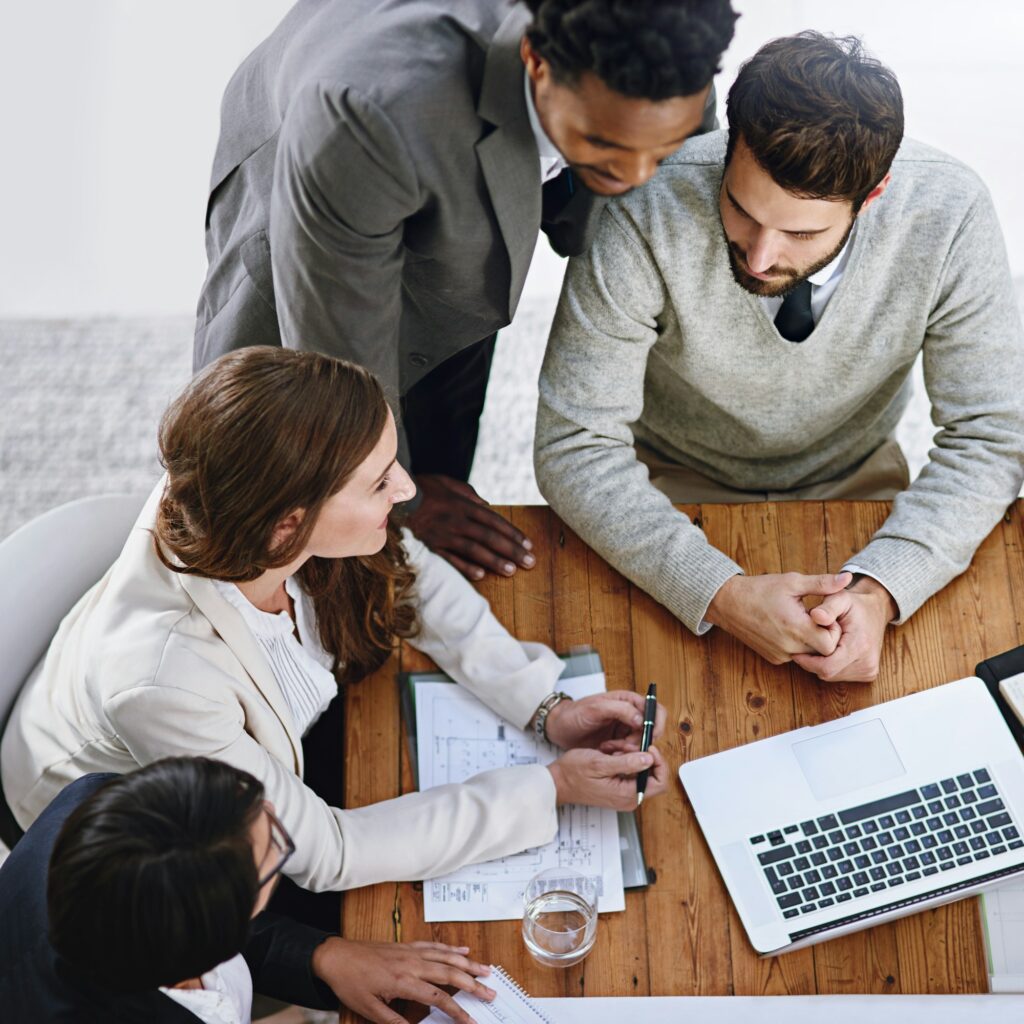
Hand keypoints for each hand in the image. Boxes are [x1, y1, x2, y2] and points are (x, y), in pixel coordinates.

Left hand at [311, 936, 494, 1023]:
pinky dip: (451, 948)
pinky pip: (434, 945)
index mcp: (404, 982)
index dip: (458, 1011)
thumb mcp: (369, 1010)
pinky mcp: (406, 946)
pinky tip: (464, 950)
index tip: (472, 1021)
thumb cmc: (351, 984)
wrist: (336, 957)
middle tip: (491, 993)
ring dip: (469, 963)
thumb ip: (394, 1023)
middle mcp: (412, 964)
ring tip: (487, 970)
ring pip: (447, 956)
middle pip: (450, 974)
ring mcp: (411, 952)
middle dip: (473, 984)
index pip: (439, 998)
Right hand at [407, 474, 534, 580]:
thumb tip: (487, 506)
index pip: (494, 521)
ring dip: (494, 561)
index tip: (528, 545)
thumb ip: (468, 494)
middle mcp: (457, 520)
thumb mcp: (447, 483)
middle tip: (529, 563)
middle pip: (489, 537)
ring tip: (511, 571)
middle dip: (512, 550)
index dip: (513, 534)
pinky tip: (481, 575)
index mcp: (463, 505)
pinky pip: (450, 559)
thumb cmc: (422, 489)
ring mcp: (443, 535)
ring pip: (474, 549)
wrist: (392, 499)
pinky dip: (465, 567)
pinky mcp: (430, 546)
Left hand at [543, 691, 666, 751]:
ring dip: (632, 750)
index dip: (657, 723)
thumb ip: (619, 709)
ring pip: (642, 742)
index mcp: (627, 701)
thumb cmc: (574, 714)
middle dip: (643, 740)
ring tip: (612, 749)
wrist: (559, 728)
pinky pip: (631, 752)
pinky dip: (625, 755)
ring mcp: (625, 730)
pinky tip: (610, 753)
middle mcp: (629, 715)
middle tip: (626, 747)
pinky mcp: (619, 743)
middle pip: (651, 729)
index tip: (651, 736)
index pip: (654, 709)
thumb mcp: (594, 708)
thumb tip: (641, 718)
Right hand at [548, 746, 666, 810]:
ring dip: (629, 753)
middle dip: (641, 755)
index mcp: (628, 795)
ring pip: (640, 768)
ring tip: (611, 747)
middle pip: (652, 773)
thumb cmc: (573, 774)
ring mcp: (624, 793)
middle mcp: (629, 797)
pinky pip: (629, 769)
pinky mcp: (618, 787)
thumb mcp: (600, 764)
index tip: (647, 746)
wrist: (557, 782)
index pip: (660, 781)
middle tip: (625, 745)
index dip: (658, 761)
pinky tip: (608, 751)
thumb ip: (627, 763)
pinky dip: (622, 757)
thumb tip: (649, 758)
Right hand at [705, 572, 852, 664]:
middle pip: (822, 651)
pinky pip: (794, 656)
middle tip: (815, 618)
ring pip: (809, 655)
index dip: (832, 629)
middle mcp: (789, 646)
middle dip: (824, 635)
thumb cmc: (760, 589)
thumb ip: (822, 583)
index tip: (823, 614)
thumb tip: (847, 578)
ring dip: (810, 641)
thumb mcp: (792, 582)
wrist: (728, 603)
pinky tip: (786, 628)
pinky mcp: (773, 658)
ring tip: (800, 621)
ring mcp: (780, 654)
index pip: (831, 643)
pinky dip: (796, 644)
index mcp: (796, 627)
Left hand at [793, 576, 896, 682]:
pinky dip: (830, 665)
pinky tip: (829, 651)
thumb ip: (828, 607)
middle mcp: (867, 663)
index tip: (795, 650)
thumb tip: (815, 616)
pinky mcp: (868, 674)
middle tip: (806, 645)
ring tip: (819, 644)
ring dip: (820, 664)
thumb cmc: (855, 604)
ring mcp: (869, 670)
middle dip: (812, 661)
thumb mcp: (840, 598)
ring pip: (832, 676)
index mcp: (860, 646)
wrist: (875, 610)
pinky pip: (840, 675)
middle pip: (827, 673)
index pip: (827, 667)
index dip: (807, 661)